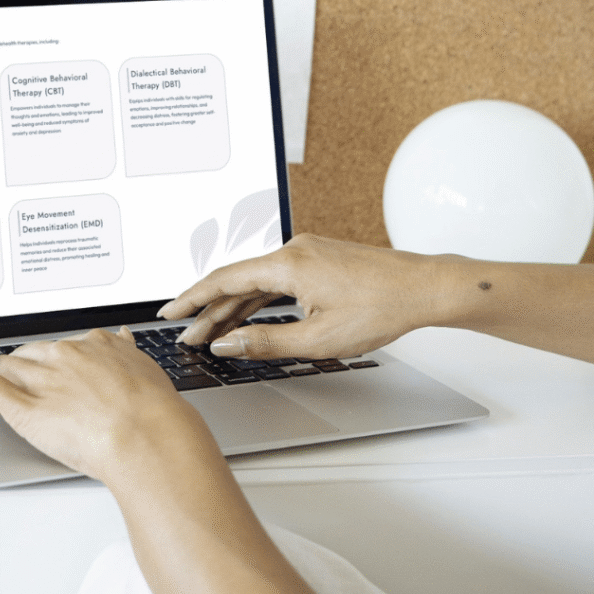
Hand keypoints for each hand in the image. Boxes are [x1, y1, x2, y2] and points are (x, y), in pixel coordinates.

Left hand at [0, 327, 217, 486]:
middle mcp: (63, 354)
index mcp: (93, 345)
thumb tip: (122, 338)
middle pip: (29, 354)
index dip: (49, 360)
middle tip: (10, 380)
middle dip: (18, 366)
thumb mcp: (146, 371)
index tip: (45, 365)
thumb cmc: (153, 412)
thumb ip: (127, 353)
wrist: (148, 436)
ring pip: (6, 366)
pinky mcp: (20, 403)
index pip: (60, 348)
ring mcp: (40, 377)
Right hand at [159, 233, 450, 360]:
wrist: (423, 287)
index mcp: (287, 264)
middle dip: (209, 310)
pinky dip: (257, 299)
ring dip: (233, 307)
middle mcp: (292, 250)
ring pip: (256, 282)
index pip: (224, 280)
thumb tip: (227, 343)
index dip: (192, 298)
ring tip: (211, 332)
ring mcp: (306, 252)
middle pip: (236, 281)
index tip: (170, 312)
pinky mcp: (317, 259)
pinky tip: (246, 317)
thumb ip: (265, 342)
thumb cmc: (380, 309)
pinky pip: (276, 279)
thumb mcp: (318, 339)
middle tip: (187, 336)